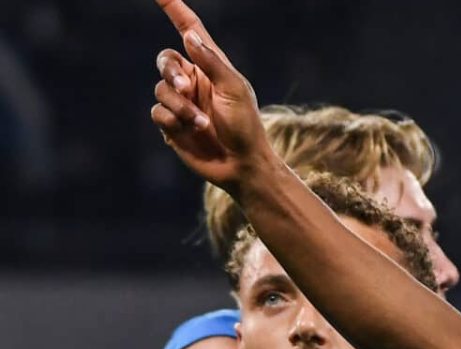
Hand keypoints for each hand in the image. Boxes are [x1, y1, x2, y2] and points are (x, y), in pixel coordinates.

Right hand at [149, 0, 271, 189]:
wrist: (241, 166)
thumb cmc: (246, 127)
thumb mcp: (234, 90)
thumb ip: (211, 62)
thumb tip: (189, 35)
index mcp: (211, 67)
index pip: (188, 30)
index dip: (173, 9)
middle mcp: (194, 81)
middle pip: (165, 61)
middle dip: (171, 72)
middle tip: (187, 88)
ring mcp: (182, 102)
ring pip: (160, 89)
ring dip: (179, 106)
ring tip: (201, 123)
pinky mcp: (171, 124)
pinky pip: (157, 111)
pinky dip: (173, 120)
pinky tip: (192, 131)